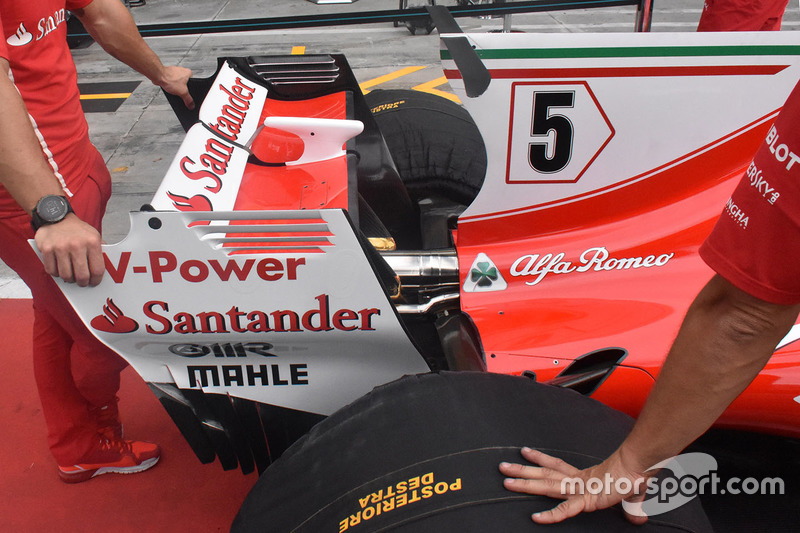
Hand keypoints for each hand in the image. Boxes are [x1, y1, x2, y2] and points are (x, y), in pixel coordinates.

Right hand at [34, 214, 104, 286]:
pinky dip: (55, 273)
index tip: (94, 283)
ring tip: (70, 275)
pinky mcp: (47, 249)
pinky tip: (59, 268)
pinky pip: (51, 270)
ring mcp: (61, 247)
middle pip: (82, 276)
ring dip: (68, 279)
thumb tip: (106, 268)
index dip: (96, 280)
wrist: (56, 216)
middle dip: (83, 283)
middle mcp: (77, 245)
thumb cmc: (77, 230)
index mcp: (92, 242)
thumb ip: (100, 251)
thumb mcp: (94, 235)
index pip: (97, 269)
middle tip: (82, 282)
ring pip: (66, 275)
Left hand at [156, 65, 193, 109]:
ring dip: (175, 87)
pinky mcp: (168, 73)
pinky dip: (170, 85)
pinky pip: (171, 81)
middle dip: (182, 89)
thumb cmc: (169, 79)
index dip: (190, 90)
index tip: (188, 94)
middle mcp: (182, 71)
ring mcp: (174, 71)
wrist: (158, 75)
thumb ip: (188, 99)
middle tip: (180, 92)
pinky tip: (168, 87)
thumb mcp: (183, 92)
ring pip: (177, 82)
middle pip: (184, 84)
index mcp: (188, 73)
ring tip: (173, 90)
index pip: (193, 83)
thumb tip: (191, 105)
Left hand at [499, 447, 649, 524]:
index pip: (557, 465)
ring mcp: (579, 489)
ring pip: (547, 485)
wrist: (640, 467)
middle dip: (522, 471)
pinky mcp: (587, 500)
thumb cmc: (636, 475)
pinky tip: (536, 518)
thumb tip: (638, 519)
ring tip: (506, 481)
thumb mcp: (632, 495)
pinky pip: (566, 509)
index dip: (540, 459)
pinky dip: (552, 515)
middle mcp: (577, 480)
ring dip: (525, 484)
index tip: (525, 452)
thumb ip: (631, 508)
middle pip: (544, 474)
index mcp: (584, 476)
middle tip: (502, 467)